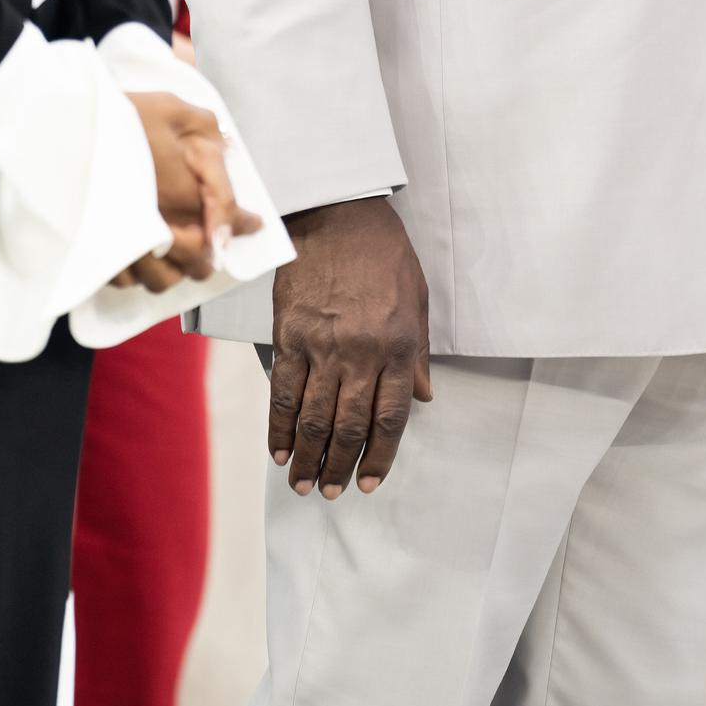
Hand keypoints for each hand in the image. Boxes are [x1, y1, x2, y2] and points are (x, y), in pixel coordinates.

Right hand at [117, 92, 260, 295]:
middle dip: (209, 257)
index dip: (243, 223)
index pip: (225, 218)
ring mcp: (127, 243)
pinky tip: (139, 259)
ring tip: (177, 259)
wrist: (62, 126)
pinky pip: (123, 280)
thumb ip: (206, 129)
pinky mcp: (97, 251)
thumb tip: (227, 147)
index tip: (255, 223)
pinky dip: (136, 275)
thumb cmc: (120, 115)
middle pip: (195, 260)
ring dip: (174, 272)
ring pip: (160, 279)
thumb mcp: (172, 107)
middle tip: (213, 249)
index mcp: (182, 193)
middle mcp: (159, 225)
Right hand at [268, 197, 430, 499]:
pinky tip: (279, 450)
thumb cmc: (383, 253)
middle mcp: (361, 353)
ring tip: (305, 484)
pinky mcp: (290, 335)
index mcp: (397, 346)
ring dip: (309, 458)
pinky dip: (280, 426)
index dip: (380, 456)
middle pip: (349, 426)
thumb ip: (418, 353)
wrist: (339, 214)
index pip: (391, 417)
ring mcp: (322, 346)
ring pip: (314, 418)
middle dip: (340, 466)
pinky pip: (284, 391)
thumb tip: (425, 397)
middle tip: (332, 492)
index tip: (369, 482)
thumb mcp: (417, 300)